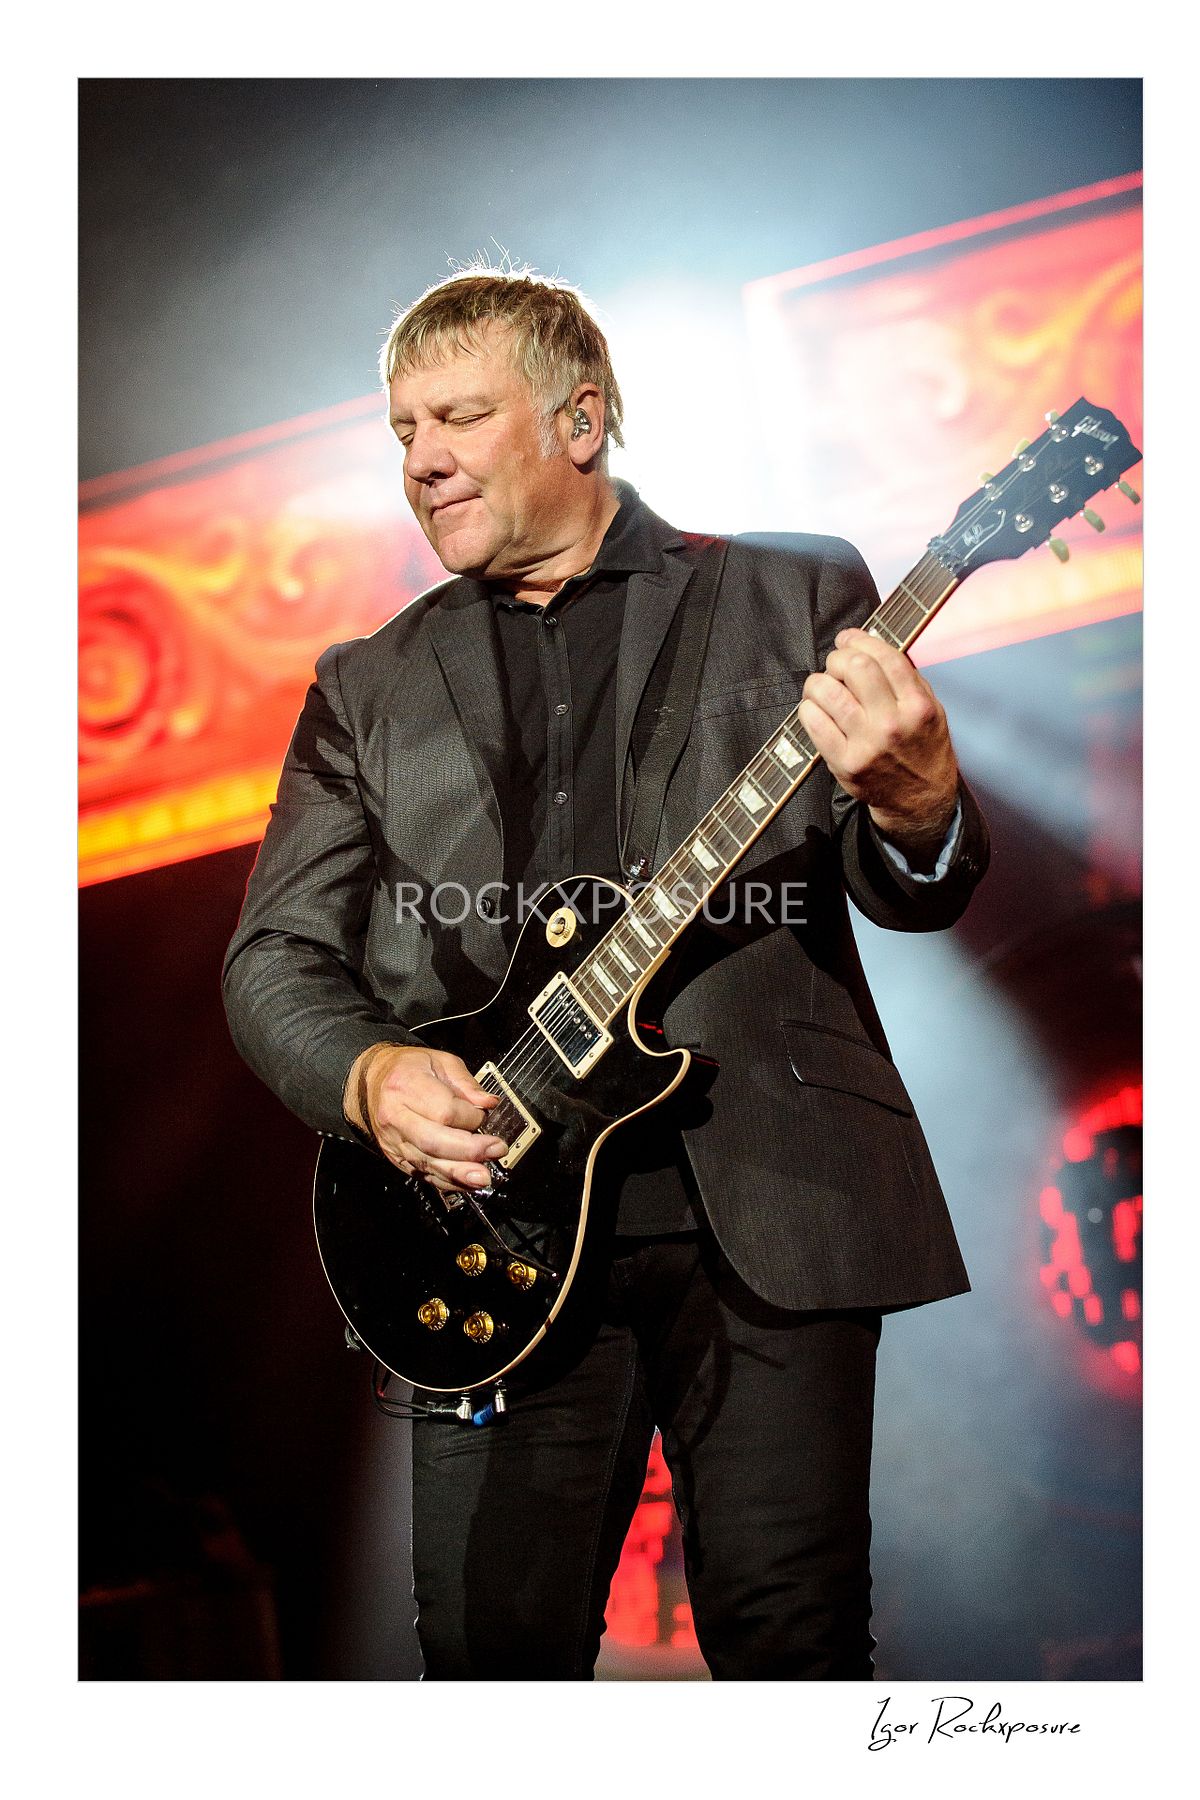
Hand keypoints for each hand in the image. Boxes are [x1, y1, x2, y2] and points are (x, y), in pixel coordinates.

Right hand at [346, 1044, 505, 1192]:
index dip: (471, 1117)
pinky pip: (422, 1174)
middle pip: (435, 1141)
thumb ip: (466, 1083)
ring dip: (459, 1173)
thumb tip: (489, 1103)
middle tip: (495, 1150)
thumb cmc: (408, 1069)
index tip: (484, 1114)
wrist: (373, 1081)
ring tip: (482, 1177)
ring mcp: (394, 1140)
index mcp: (406, 1085)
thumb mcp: (440, 1061)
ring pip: (428, 1162)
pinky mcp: (397, 1157)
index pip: (445, 1110)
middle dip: (469, 1150)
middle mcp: (396, 1116)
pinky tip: (465, 1183)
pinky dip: (446, 1181)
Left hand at [799, 627, 959, 860]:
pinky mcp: (844, 762)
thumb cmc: (922, 749)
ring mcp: (866, 744)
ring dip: (818, 682)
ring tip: (821, 687)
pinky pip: (813, 722)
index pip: (884, 658)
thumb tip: (870, 644)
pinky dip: (808, 708)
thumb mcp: (930, 709)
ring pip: (827, 692)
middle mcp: (892, 723)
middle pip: (854, 668)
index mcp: (917, 706)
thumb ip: (906, 678)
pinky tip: (815, 709)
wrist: (920, 800)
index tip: (848, 639)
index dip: (860, 640)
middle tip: (835, 666)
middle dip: (837, 659)